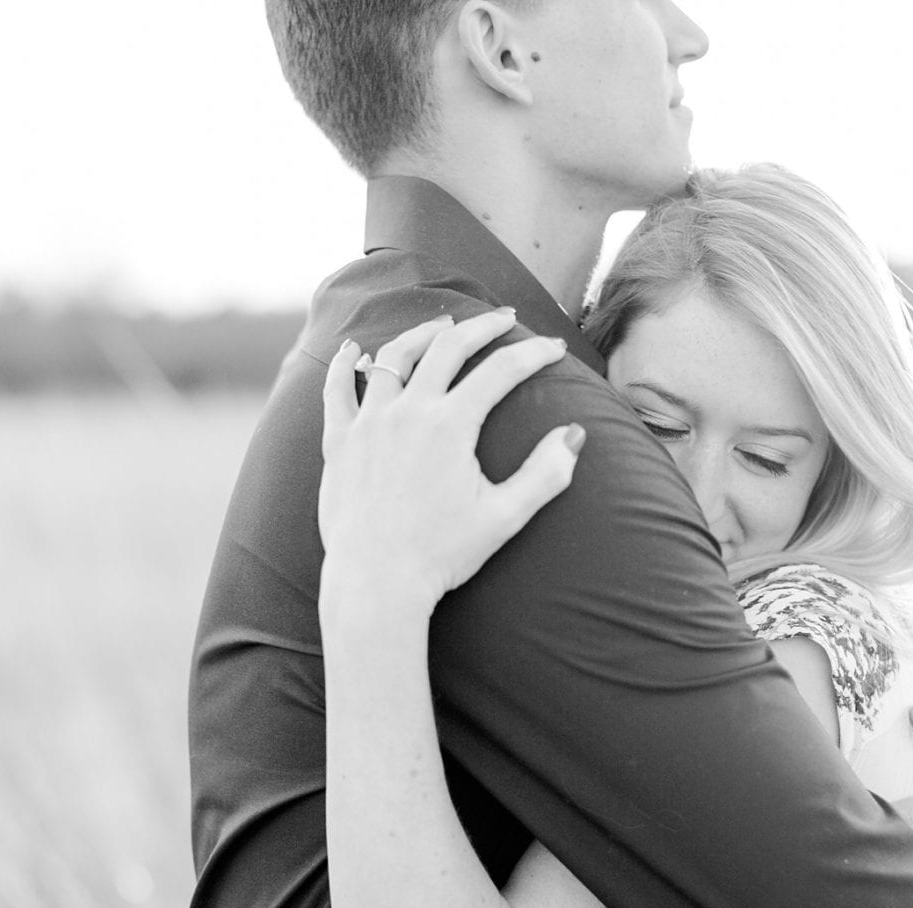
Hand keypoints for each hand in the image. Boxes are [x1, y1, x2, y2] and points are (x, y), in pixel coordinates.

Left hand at [318, 310, 582, 610]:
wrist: (376, 582)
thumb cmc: (442, 554)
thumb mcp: (505, 517)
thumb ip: (545, 474)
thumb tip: (574, 435)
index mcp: (451, 426)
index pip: (501, 371)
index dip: (533, 354)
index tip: (554, 348)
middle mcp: (408, 412)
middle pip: (449, 347)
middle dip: (483, 327)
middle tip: (506, 320)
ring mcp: (369, 423)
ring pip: (393, 358)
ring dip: (422, 334)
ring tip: (443, 326)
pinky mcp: (339, 442)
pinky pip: (337, 390)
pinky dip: (345, 364)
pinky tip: (354, 349)